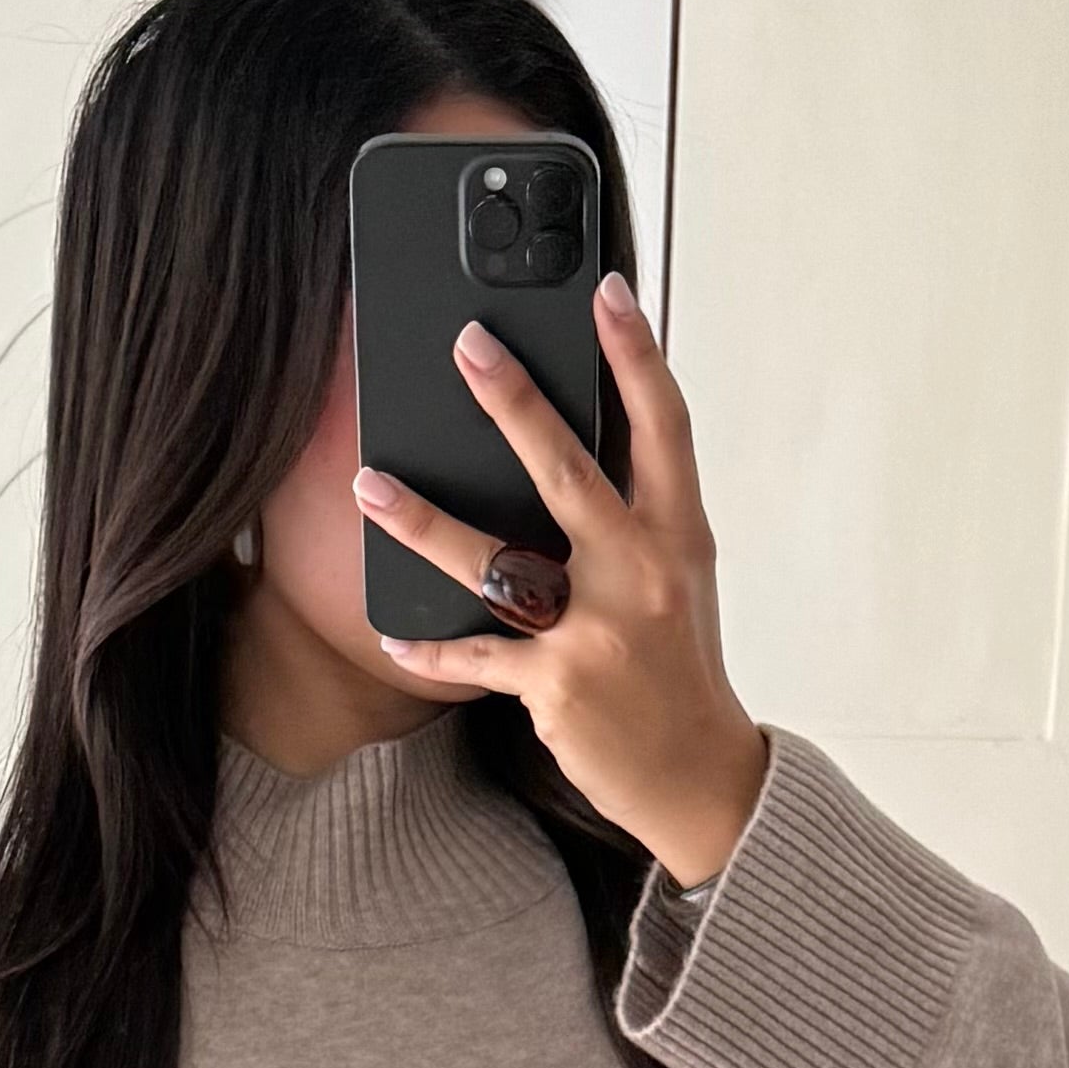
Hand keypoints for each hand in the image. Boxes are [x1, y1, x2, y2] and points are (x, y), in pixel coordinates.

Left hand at [353, 271, 773, 888]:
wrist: (698, 775)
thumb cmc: (678, 668)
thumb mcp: (676, 578)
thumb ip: (635, 514)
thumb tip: (574, 445)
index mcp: (677, 535)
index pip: (663, 426)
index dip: (637, 354)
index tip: (608, 292)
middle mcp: (639, 573)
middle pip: (568, 471)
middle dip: (514, 403)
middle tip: (468, 346)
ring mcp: (597, 630)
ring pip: (497, 561)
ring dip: (424, 521)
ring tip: (370, 485)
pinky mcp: (558, 686)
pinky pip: (477, 657)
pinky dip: (431, 649)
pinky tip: (393, 635)